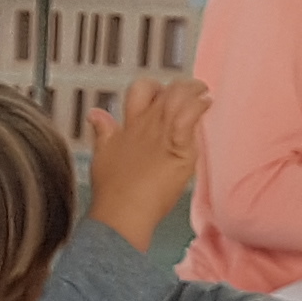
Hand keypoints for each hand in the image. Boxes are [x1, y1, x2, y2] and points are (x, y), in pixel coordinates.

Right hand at [86, 76, 207, 251]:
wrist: (121, 213)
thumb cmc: (112, 192)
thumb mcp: (103, 155)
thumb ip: (103, 131)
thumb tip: (95, 114)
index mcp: (130, 124)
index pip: (141, 89)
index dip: (155, 87)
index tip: (164, 95)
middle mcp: (146, 124)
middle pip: (166, 90)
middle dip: (183, 87)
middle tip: (194, 92)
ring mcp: (162, 134)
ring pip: (180, 96)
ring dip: (195, 91)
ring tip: (204, 95)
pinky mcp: (177, 148)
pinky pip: (190, 116)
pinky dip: (200, 106)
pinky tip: (206, 105)